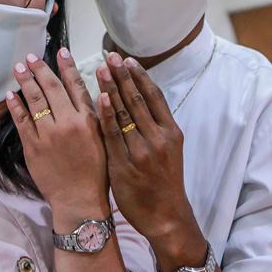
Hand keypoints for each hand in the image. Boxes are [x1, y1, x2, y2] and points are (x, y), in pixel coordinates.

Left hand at [6, 48, 109, 228]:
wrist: (80, 200)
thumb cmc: (96, 173)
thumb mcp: (104, 141)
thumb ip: (95, 117)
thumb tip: (90, 94)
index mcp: (88, 120)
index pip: (76, 86)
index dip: (67, 66)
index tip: (61, 51)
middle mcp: (68, 122)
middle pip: (52, 88)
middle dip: (40, 69)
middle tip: (31, 56)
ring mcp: (48, 134)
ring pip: (34, 100)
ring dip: (25, 81)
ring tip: (18, 68)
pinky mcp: (33, 146)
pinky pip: (21, 121)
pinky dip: (15, 106)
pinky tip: (10, 95)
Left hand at [95, 52, 204, 268]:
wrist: (165, 216)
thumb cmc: (162, 182)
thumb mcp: (168, 151)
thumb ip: (154, 127)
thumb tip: (135, 101)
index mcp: (171, 132)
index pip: (154, 96)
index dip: (140, 76)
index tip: (127, 59)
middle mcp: (159, 138)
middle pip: (138, 99)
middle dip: (123, 75)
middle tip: (110, 55)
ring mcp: (142, 151)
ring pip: (125, 112)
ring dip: (112, 87)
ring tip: (101, 68)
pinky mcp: (125, 164)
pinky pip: (113, 134)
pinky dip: (107, 114)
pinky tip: (100, 97)